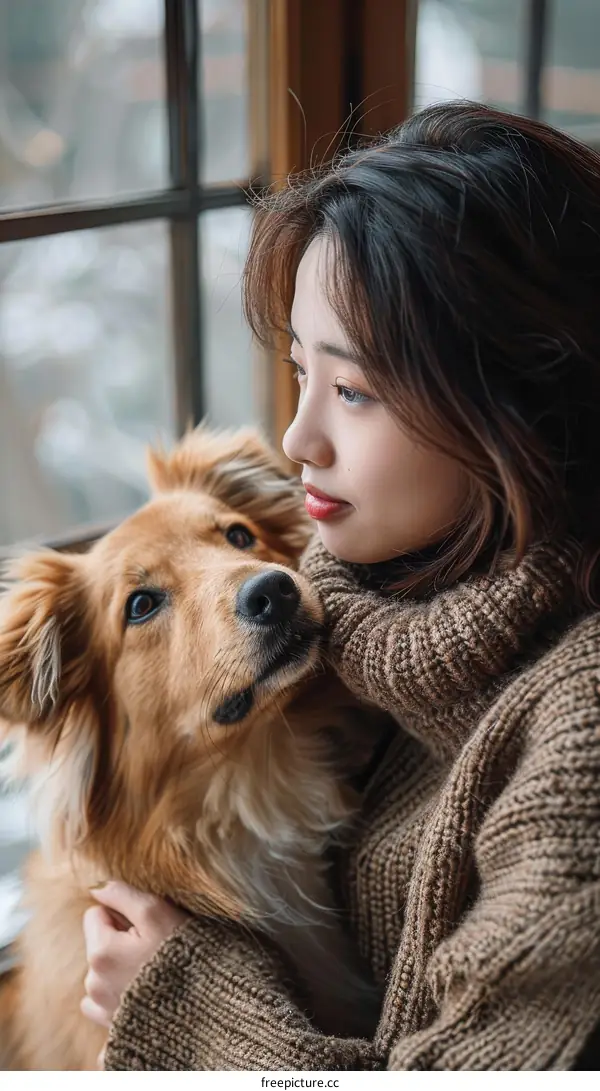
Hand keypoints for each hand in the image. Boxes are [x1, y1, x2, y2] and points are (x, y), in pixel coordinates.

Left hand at [81, 881, 189, 1031]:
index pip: (95, 915)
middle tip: (154, 948)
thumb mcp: (155, 912)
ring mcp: (103, 1009)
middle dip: (120, 942)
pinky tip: (145, 996)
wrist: (208, 1004)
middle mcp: (94, 984)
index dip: (121, 914)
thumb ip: (121, 894)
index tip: (145, 925)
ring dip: (121, 968)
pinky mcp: (113, 1027)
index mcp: (100, 952)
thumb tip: (95, 887)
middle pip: (99, 944)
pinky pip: (105, 1003)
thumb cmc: (183, 952)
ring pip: (103, 972)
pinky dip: (120, 996)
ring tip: (153, 972)